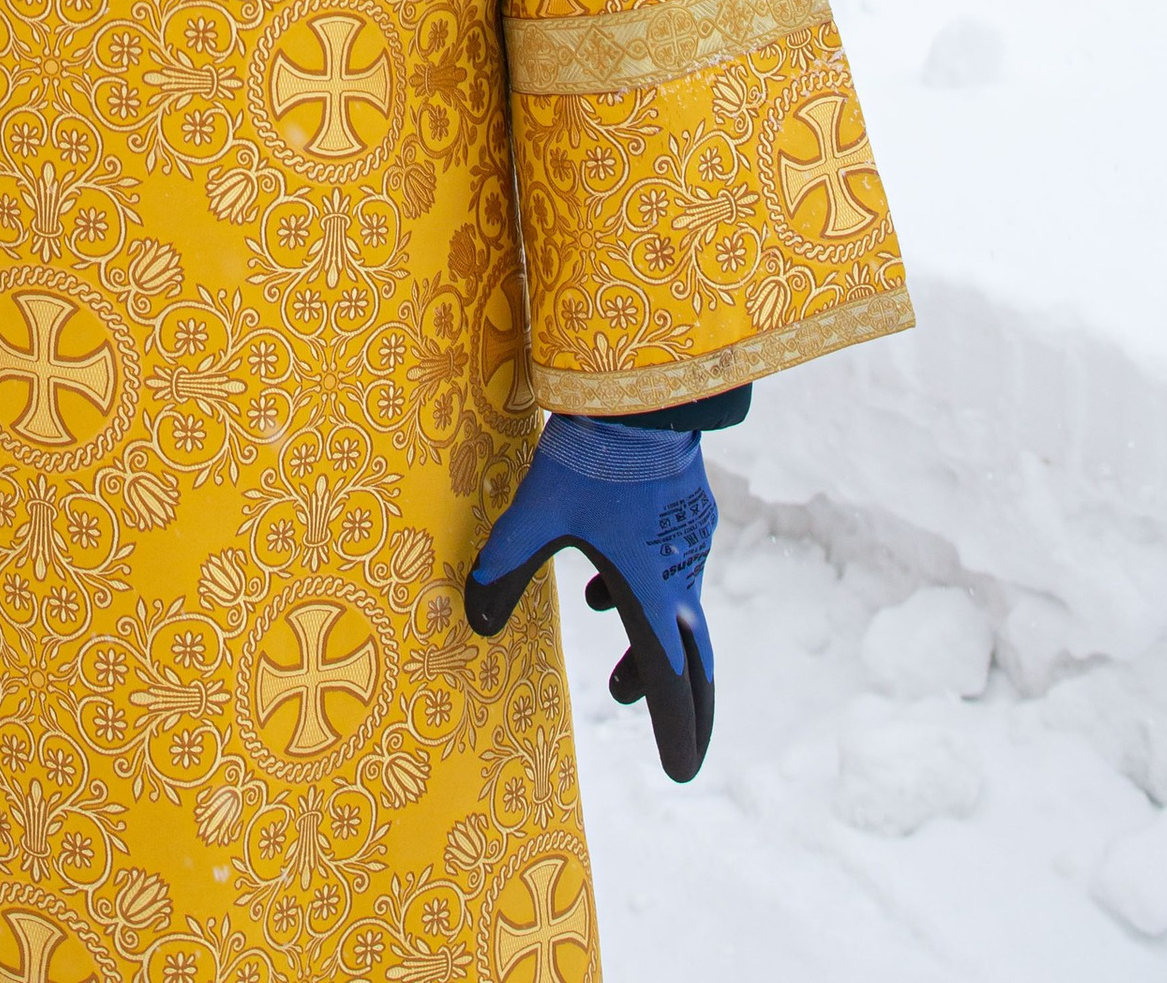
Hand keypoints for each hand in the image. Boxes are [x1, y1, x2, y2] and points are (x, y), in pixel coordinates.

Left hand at [465, 419, 717, 782]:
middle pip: (693, 660)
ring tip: (616, 674)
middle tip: (678, 743)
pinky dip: (644, 593)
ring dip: (652, 647)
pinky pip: (670, 569)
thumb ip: (503, 570)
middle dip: (682, 706)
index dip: (674, 732)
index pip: (670, 683)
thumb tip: (474, 622)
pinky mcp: (687, 508)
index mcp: (650, 592)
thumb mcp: (534, 516)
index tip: (679, 773)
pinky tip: (601, 576)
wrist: (643, 393)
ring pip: (679, 612)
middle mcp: (679, 576)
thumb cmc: (588, 459)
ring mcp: (688, 541)